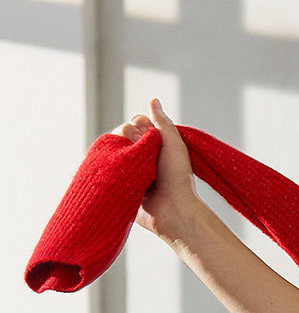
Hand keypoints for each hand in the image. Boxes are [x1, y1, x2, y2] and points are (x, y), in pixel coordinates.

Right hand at [116, 96, 199, 246]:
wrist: (173, 210)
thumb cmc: (178, 179)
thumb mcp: (174, 145)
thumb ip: (162, 122)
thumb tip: (153, 101)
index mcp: (154, 144)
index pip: (136, 122)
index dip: (139, 126)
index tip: (149, 137)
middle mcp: (141, 153)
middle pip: (122, 131)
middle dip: (129, 138)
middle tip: (143, 156)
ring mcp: (129, 167)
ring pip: (113, 147)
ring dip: (119, 151)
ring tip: (132, 165)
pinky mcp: (119, 180)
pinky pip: (106, 165)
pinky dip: (107, 163)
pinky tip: (110, 165)